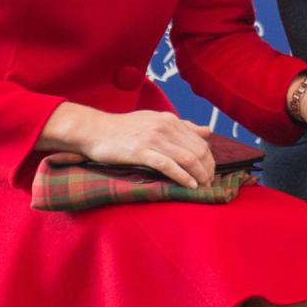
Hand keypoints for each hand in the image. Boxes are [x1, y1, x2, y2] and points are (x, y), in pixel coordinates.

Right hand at [39, 103, 214, 188]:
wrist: (96, 130)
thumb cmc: (125, 128)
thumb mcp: (155, 121)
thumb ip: (182, 126)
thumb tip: (208, 131)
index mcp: (170, 120)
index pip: (200, 141)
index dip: (209, 159)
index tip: (210, 172)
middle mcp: (166, 127)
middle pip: (198, 150)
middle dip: (208, 169)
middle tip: (209, 183)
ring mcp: (154, 139)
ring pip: (187, 158)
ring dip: (199, 175)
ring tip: (203, 187)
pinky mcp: (141, 152)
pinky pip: (168, 166)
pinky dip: (182, 177)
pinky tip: (189, 186)